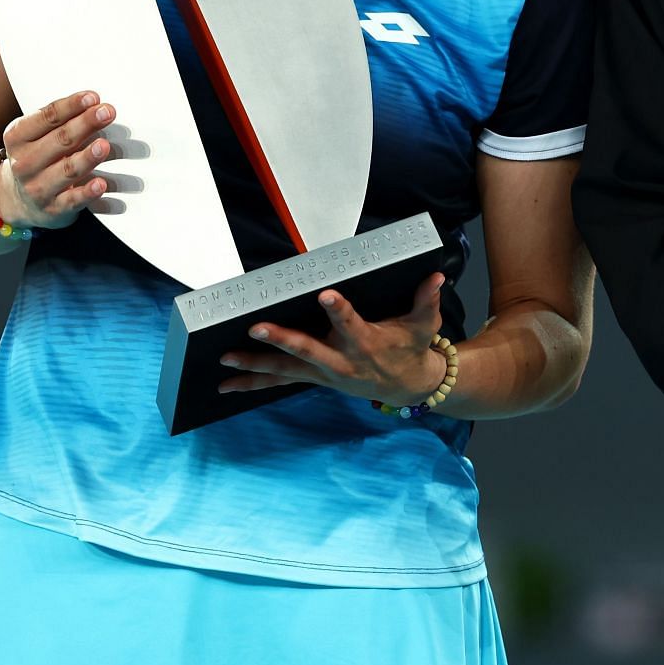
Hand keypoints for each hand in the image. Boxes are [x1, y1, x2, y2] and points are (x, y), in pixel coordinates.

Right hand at [0, 90, 116, 228]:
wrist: (16, 201)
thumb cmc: (36, 157)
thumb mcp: (35, 136)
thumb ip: (59, 120)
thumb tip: (95, 104)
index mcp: (18, 137)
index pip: (47, 117)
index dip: (71, 106)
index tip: (93, 97)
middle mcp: (24, 162)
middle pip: (59, 140)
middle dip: (85, 124)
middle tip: (107, 112)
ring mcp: (37, 187)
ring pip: (67, 170)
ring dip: (87, 157)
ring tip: (104, 145)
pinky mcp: (54, 209)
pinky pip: (72, 200)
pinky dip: (87, 192)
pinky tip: (100, 184)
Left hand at [218, 273, 448, 402]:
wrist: (409, 386)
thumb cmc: (412, 348)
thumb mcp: (424, 325)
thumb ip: (427, 301)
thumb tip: (436, 278)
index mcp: (366, 343)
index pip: (351, 324)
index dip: (339, 310)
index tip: (324, 294)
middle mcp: (341, 361)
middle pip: (307, 351)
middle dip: (281, 340)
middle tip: (257, 328)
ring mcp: (324, 373)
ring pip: (286, 370)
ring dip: (255, 366)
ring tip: (227, 359)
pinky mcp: (314, 378)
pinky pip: (280, 383)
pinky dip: (253, 383)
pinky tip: (227, 384)